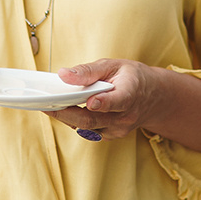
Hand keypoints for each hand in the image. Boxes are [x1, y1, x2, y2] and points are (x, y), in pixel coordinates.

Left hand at [50, 59, 164, 142]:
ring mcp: (118, 129)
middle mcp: (125, 116)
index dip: (104, 103)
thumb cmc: (131, 77)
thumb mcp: (113, 65)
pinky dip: (74, 121)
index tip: (90, 102)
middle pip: (93, 119)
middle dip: (67, 114)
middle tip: (46, 106)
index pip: (118, 101)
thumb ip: (89, 70)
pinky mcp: (111, 135)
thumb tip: (64, 74)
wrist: (154, 98)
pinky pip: (88, 130)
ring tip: (49, 106)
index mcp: (130, 93)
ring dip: (67, 118)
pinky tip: (64, 111)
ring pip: (87, 127)